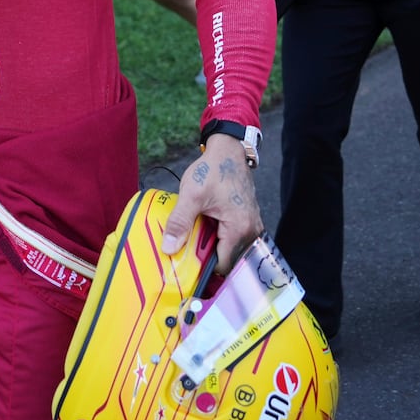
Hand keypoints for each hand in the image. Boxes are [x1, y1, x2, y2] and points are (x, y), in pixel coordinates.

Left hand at [162, 134, 263, 271]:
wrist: (228, 151)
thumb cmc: (213, 170)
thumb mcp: (191, 195)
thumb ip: (179, 223)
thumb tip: (168, 248)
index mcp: (239, 229)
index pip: (222, 264)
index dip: (204, 268)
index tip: (187, 265)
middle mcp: (250, 230)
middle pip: (226, 257)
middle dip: (207, 257)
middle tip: (187, 251)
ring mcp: (251, 224)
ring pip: (229, 247)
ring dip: (212, 245)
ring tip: (195, 237)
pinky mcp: (247, 218)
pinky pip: (232, 236)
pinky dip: (218, 236)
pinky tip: (205, 227)